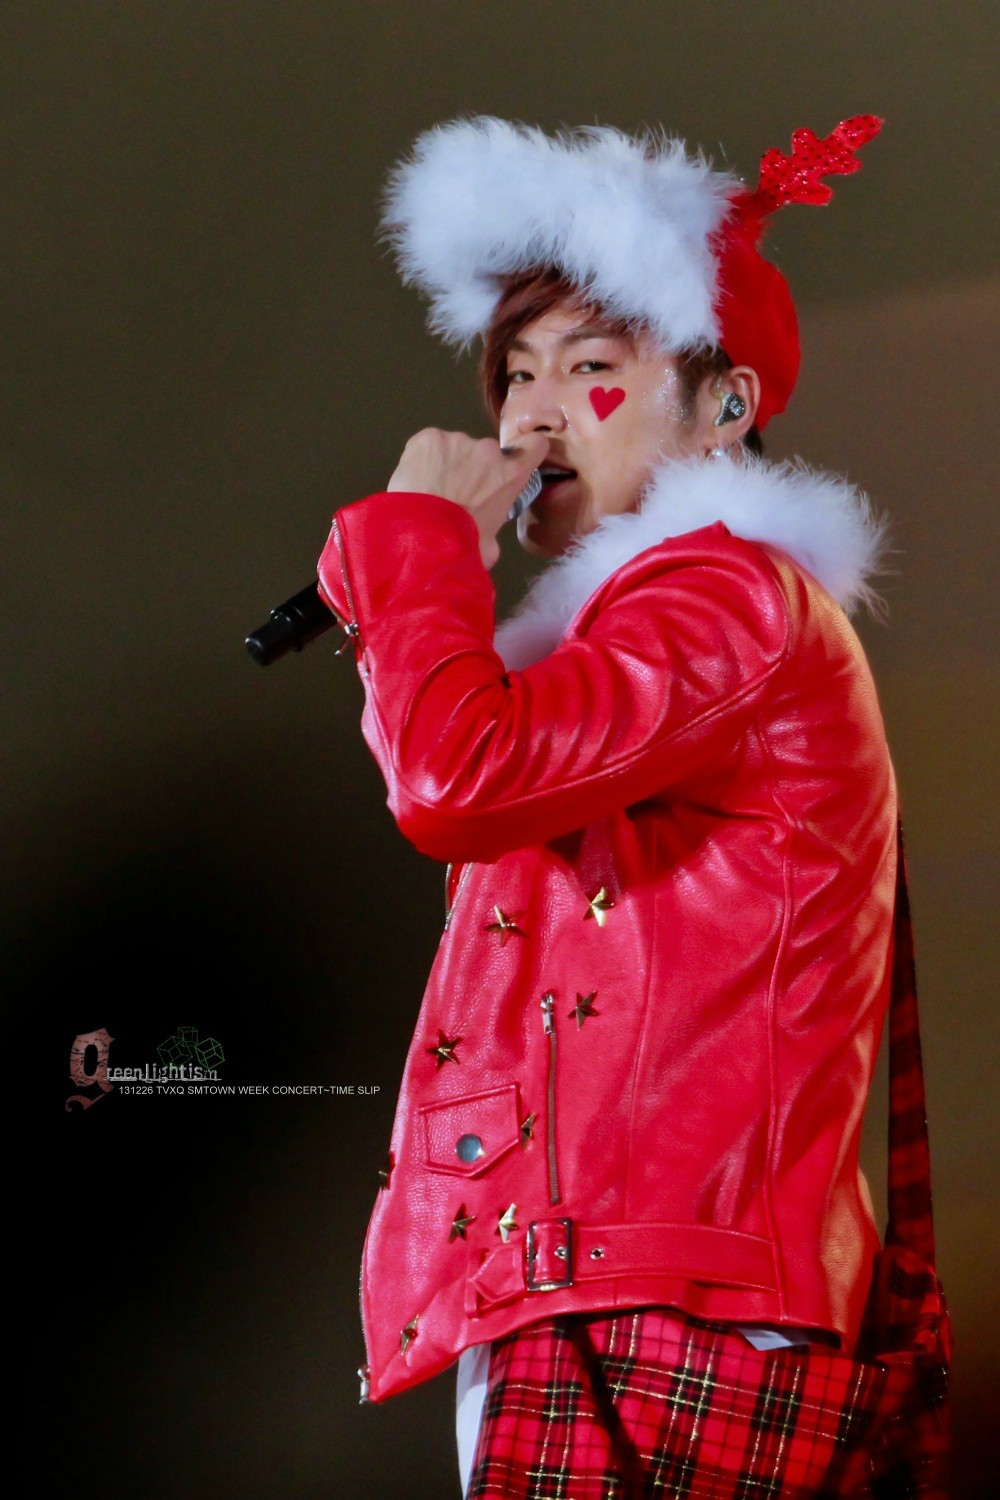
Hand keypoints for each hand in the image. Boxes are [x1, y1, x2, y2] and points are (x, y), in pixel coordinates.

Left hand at [386, 428, 549, 568]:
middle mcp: (489, 450)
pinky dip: (423, 458)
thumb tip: (485, 528)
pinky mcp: (430, 437)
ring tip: (429, 491)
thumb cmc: (462, 547)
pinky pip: (429, 444)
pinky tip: (415, 480)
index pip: (535, 445)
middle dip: (473, 468)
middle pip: (485, 453)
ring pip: (454, 448)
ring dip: (447, 464)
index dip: (525, 450)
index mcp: (511, 474)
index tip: (512, 461)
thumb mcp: (490, 546)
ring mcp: (458, 440)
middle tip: (454, 494)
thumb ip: (493, 525)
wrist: (423, 536)